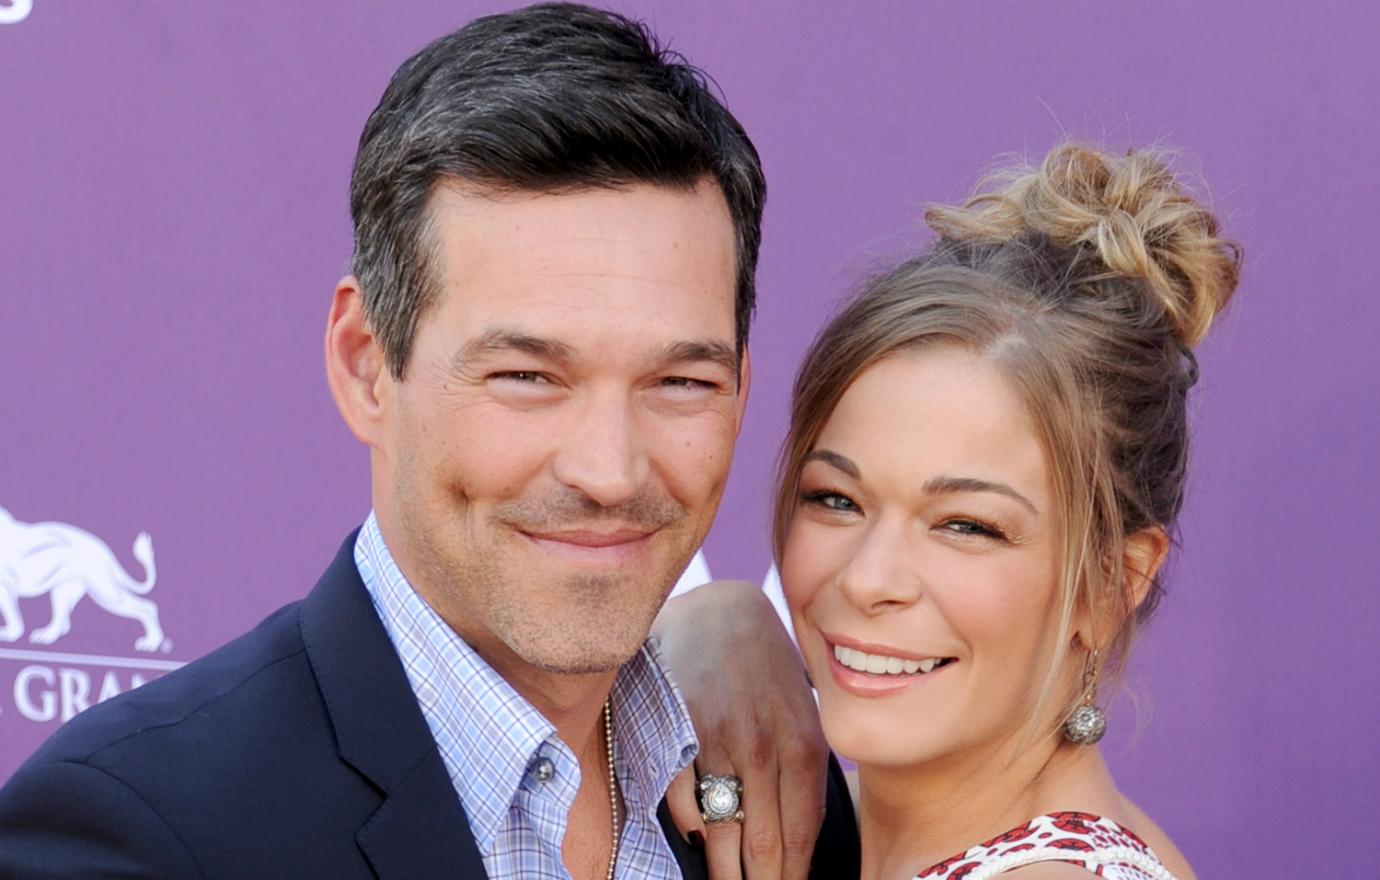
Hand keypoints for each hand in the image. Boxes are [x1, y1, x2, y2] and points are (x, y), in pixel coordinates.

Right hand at [653, 579, 827, 879]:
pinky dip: (691, 830)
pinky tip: (699, 842)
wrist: (720, 610)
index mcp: (805, 743)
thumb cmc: (766, 668)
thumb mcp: (803, 711)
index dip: (793, 878)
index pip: (802, 838)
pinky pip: (682, 803)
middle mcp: (765, 746)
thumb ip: (804, 769)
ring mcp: (718, 740)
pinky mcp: (678, 730)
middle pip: (764, 847)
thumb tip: (801, 840)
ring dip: (726, 872)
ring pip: (723, 835)